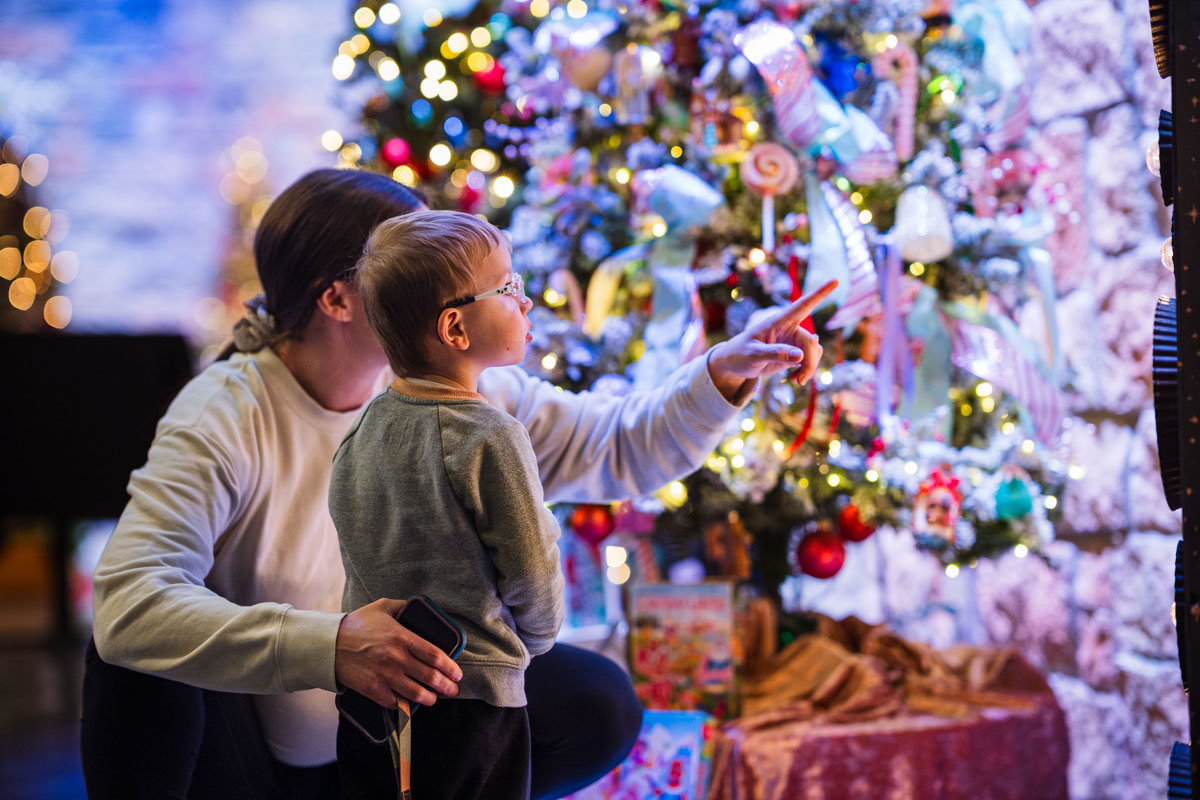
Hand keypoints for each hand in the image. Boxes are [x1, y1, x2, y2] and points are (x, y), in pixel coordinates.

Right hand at [335, 597, 461, 707]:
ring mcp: (384, 675)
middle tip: (453, 689)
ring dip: (430, 698)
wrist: (328, 644)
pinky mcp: (372, 689)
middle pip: (430, 677)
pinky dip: (404, 705)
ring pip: (416, 693)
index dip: (450, 667)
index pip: (435, 655)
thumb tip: (418, 607)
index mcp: (402, 637)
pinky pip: (394, 702)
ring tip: (435, 698)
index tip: (458, 673)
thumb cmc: (356, 624)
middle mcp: (396, 658)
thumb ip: (403, 606)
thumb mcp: (382, 607)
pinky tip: (410, 703)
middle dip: (446, 686)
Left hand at [707, 280, 837, 401]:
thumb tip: (799, 356)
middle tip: (800, 381)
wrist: (735, 364)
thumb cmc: (740, 353)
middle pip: (810, 342)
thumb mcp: (753, 354)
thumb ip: (774, 354)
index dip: (820, 293)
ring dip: (809, 368)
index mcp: (779, 321)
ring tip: (796, 381)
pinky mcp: (794, 354)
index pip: (802, 305)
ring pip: (814, 352)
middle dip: (809, 363)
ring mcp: (793, 341)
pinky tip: (795, 379)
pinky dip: (806, 371)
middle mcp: (789, 328)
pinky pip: (810, 360)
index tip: (835, 281)